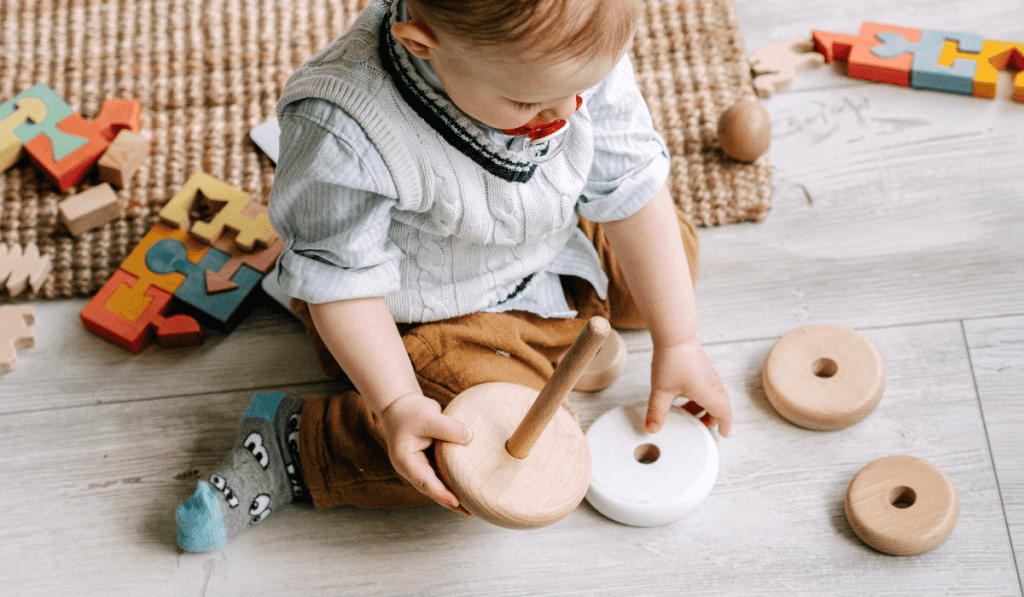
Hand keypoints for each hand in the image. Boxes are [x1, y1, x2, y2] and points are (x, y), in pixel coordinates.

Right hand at [380, 393, 474, 514]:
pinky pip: (440, 475)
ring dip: (451, 495)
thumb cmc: (410, 411)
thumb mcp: (429, 416)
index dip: (441, 492)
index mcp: (406, 461)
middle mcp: (411, 468)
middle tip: (469, 513)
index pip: (425, 481)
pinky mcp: (427, 461)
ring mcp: (418, 466)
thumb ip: (448, 427)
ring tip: (471, 506)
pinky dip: (451, 482)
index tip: (456, 501)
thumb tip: (470, 437)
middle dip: (449, 502)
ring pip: (436, 485)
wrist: (399, 404)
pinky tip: (465, 487)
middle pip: (432, 490)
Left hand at [645, 338, 732, 436]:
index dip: (725, 426)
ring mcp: (709, 375)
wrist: (675, 334)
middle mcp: (713, 385)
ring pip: (714, 396)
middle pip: (721, 407)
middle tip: (699, 426)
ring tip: (687, 412)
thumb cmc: (672, 360)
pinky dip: (701, 396)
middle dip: (712, 419)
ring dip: (705, 407)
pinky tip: (683, 395)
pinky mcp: (703, 368)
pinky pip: (708, 387)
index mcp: (708, 393)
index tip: (722, 434)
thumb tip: (652, 429)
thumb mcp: (661, 390)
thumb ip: (657, 412)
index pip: (725, 414)